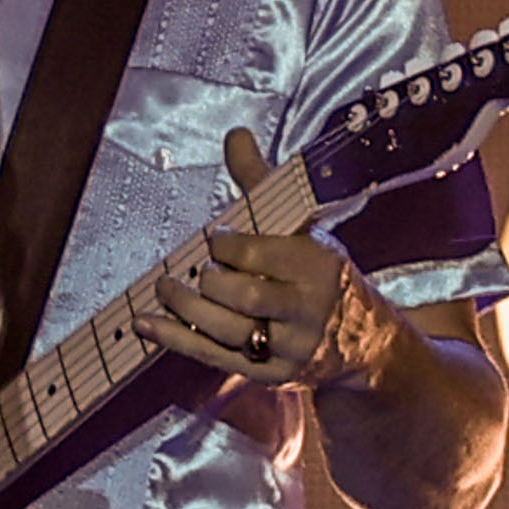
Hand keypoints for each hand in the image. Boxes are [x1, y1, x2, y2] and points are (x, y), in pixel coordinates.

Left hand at [145, 128, 396, 391]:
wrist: (362, 339)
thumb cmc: (320, 271)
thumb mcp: (303, 225)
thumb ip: (262, 182)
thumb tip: (235, 134)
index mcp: (319, 266)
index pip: (261, 255)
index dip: (227, 245)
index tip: (215, 238)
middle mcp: (307, 310)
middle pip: (243, 296)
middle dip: (211, 280)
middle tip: (198, 269)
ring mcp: (290, 347)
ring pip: (227, 330)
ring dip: (186, 308)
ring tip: (164, 287)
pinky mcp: (271, 374)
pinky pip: (215, 357)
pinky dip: (175, 339)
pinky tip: (146, 324)